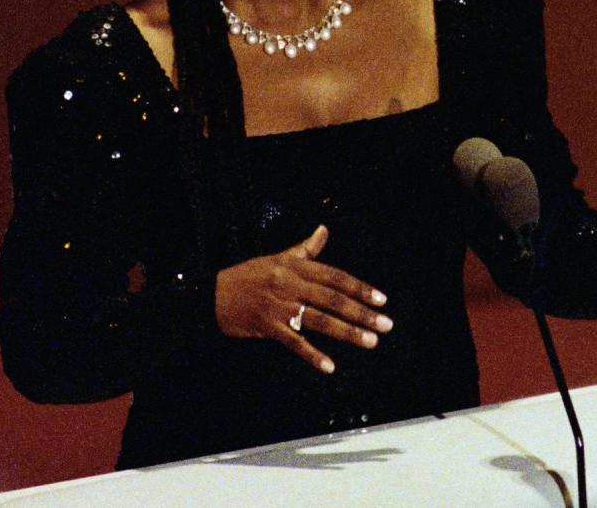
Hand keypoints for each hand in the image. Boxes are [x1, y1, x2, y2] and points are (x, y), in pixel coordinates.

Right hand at [215, 225, 392, 373]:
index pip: (335, 277)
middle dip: (362, 312)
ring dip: (348, 332)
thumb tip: (324, 230)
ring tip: (371, 341)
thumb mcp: (277, 257)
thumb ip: (305, 249)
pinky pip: (294, 343)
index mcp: (295, 267)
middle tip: (386, 324)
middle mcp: (291, 285)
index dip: (360, 288)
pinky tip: (330, 366)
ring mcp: (280, 307)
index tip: (381, 299)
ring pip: (320, 320)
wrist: (211, 294)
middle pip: (333, 299)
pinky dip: (313, 355)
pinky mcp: (268, 327)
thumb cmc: (248, 275)